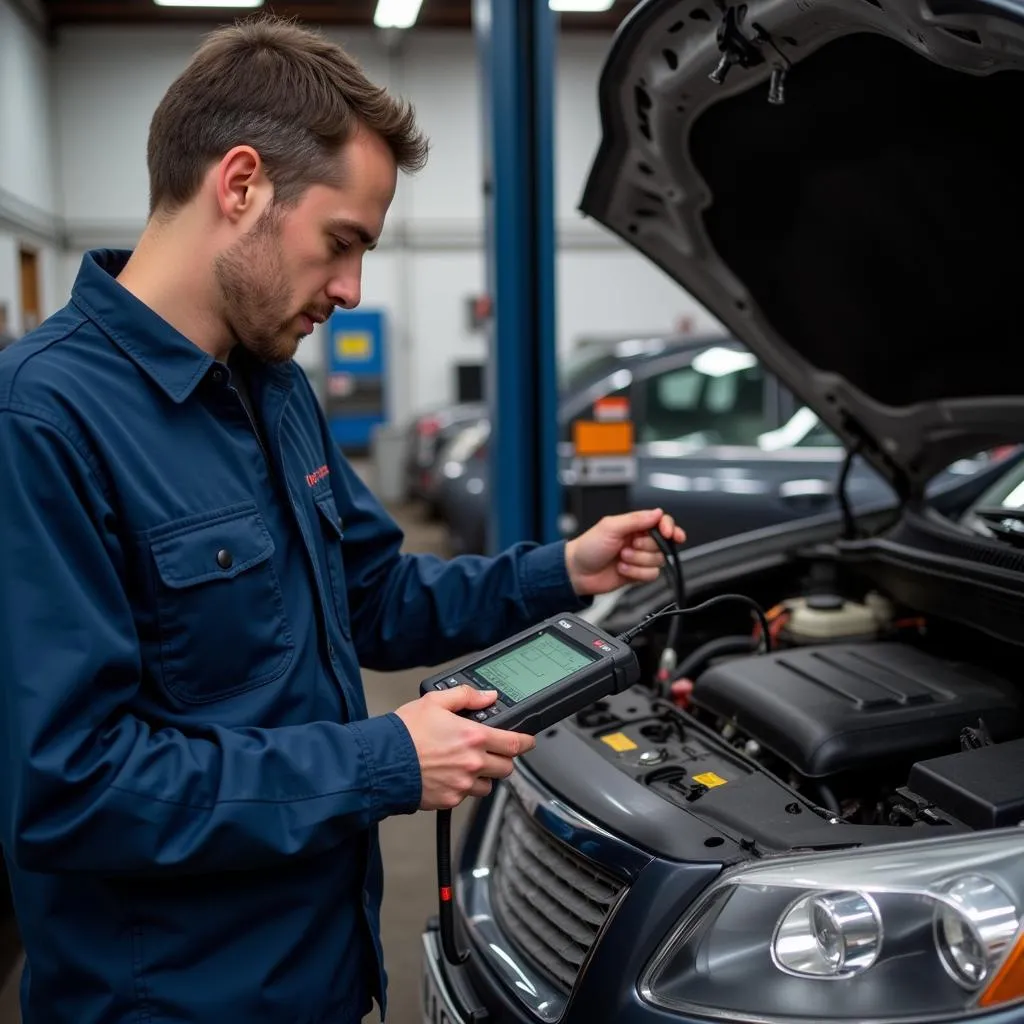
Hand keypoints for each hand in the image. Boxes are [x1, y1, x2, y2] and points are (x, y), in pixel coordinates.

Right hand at [394, 685, 535, 810]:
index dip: (526, 742)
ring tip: (466, 765)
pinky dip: (462, 787)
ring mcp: (462, 784)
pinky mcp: (450, 800)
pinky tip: (448, 775)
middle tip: (492, 752)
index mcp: (474, 737)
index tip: (527, 741)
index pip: (515, 743)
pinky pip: (466, 796)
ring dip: (484, 776)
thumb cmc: (404, 733)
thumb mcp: (434, 702)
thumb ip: (466, 696)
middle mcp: (473, 763)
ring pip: (488, 785)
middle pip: (507, 767)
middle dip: (503, 759)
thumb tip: (487, 696)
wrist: (382, 762)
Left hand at [565, 508, 685, 595]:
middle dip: (645, 547)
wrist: (578, 572)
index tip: (669, 534)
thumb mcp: (610, 527)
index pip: (662, 522)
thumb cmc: (588, 547)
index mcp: (634, 525)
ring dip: (638, 561)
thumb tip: (657, 513)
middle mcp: (640, 540)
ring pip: (658, 561)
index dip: (669, 528)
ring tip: (621, 558)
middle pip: (662, 544)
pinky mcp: (638, 573)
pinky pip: (652, 575)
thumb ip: (635, 519)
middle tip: (628, 546)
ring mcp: (640, 558)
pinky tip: (622, 569)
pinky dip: (637, 573)